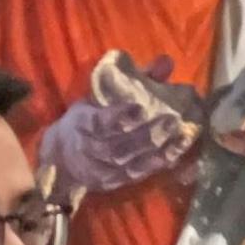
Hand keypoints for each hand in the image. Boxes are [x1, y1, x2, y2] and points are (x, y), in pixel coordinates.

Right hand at [39, 92, 196, 193]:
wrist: (62, 158)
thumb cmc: (86, 120)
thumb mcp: (99, 95)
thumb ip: (134, 79)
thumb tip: (166, 62)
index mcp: (82, 123)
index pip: (100, 122)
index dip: (119, 117)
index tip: (140, 108)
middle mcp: (90, 149)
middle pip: (119, 146)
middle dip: (147, 134)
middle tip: (173, 120)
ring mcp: (101, 169)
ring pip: (130, 163)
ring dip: (158, 150)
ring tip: (182, 136)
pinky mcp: (113, 182)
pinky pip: (136, 175)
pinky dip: (157, 164)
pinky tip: (175, 153)